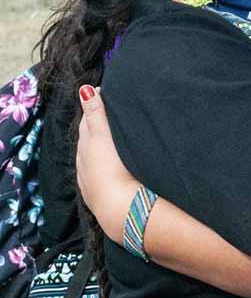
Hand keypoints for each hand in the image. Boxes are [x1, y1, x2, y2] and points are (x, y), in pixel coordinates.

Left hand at [76, 85, 138, 243]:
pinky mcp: (98, 193)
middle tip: (107, 110)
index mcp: (86, 145)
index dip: (94, 106)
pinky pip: (95, 172)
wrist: (120, 208)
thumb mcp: (103, 138)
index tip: (104, 94)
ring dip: (97, 145)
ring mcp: (89, 179)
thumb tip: (85, 89)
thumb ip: (96, 114)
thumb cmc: (112, 168)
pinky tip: (106, 165)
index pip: (88, 121)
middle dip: (94, 124)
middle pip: (87, 138)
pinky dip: (100, 163)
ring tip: (108, 136)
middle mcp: (84, 161)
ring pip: (90, 156)